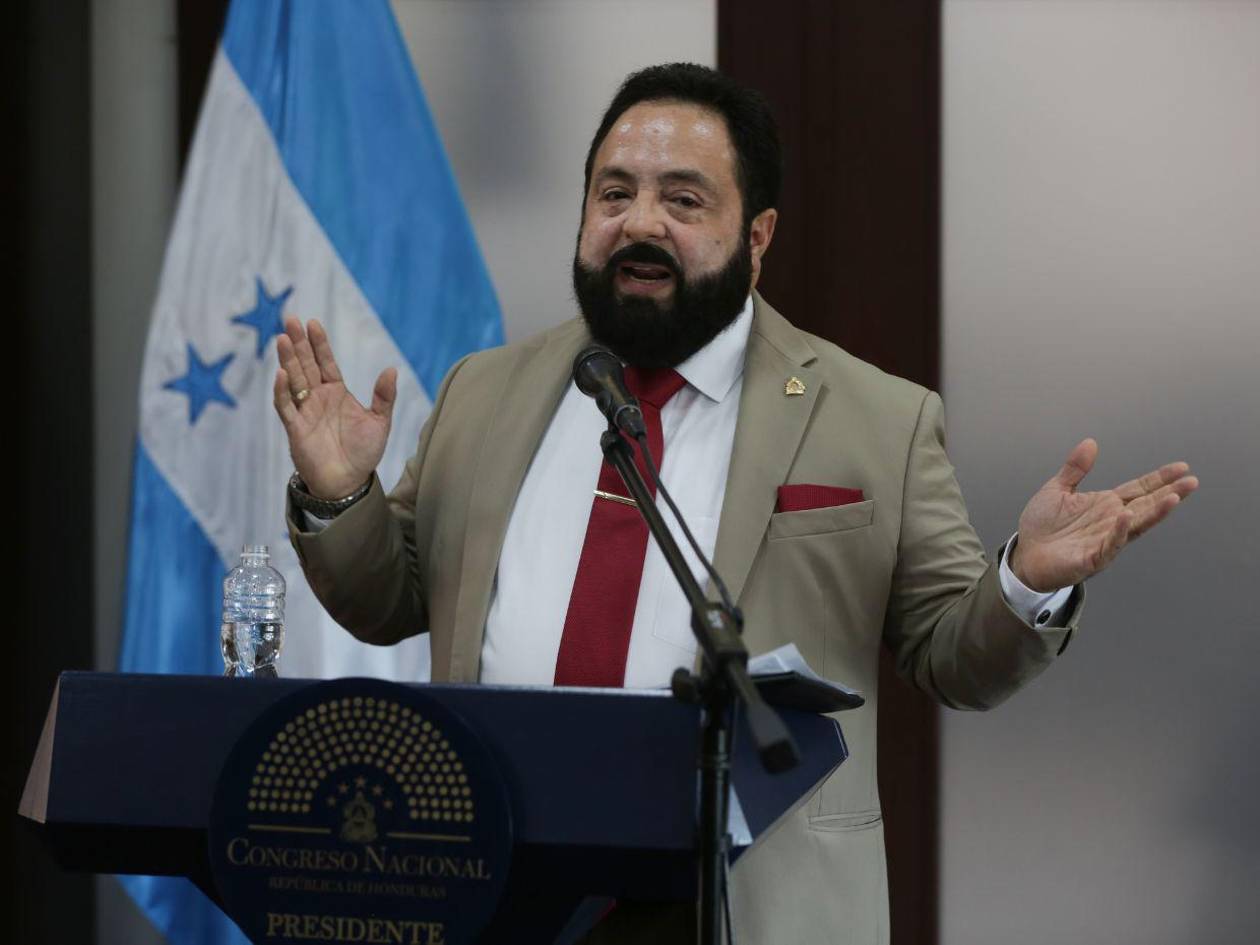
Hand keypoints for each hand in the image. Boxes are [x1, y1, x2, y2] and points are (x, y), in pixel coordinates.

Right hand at [273, 317, 396, 498]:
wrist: (349, 483)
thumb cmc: (364, 453)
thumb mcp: (380, 422)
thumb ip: (384, 397)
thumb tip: (391, 369)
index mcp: (337, 393)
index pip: (325, 362)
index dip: (319, 344)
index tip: (313, 323)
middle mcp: (318, 398)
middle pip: (306, 365)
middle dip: (298, 343)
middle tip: (290, 319)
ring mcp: (305, 412)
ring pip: (293, 380)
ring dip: (288, 360)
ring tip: (282, 338)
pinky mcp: (295, 429)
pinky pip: (286, 406)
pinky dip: (282, 391)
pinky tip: (282, 373)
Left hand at [1010, 438, 1198, 591]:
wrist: (1024, 554)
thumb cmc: (1042, 526)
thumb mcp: (1057, 490)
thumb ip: (1075, 469)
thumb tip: (1091, 442)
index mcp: (1106, 505)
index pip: (1139, 489)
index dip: (1160, 479)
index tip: (1182, 467)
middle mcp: (1111, 522)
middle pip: (1146, 505)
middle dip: (1169, 493)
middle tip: (1192, 481)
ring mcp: (1105, 541)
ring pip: (1135, 526)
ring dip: (1154, 513)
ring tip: (1174, 498)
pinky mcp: (1091, 559)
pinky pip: (1109, 545)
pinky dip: (1119, 532)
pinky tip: (1127, 517)